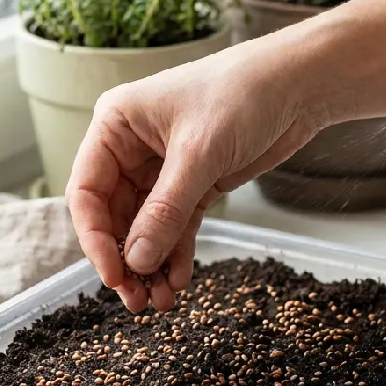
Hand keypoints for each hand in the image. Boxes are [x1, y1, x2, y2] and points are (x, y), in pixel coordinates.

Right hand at [66, 40, 327, 311]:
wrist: (299, 84)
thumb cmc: (242, 94)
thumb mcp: (199, 155)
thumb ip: (165, 211)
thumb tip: (136, 261)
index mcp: (115, 126)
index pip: (87, 191)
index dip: (95, 238)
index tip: (114, 275)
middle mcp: (131, 148)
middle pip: (113, 217)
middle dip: (125, 259)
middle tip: (136, 300)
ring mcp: (162, 169)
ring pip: (144, 228)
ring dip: (150, 264)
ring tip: (160, 302)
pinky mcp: (194, 184)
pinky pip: (175, 227)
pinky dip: (175, 255)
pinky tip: (179, 281)